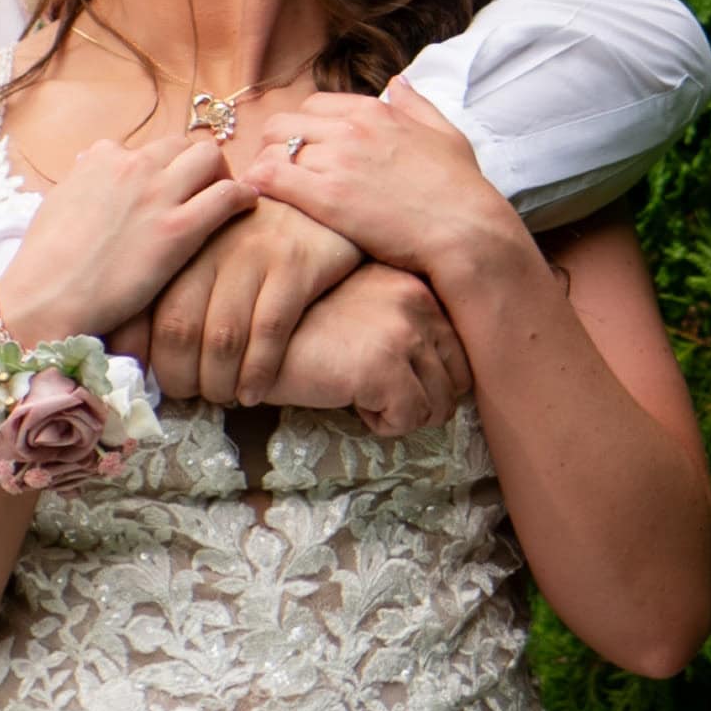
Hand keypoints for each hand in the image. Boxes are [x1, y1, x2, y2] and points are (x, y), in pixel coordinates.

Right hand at [0, 121, 253, 346]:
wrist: (45, 297)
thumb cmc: (43, 262)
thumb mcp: (59, 203)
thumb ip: (84, 182)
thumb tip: (92, 173)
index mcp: (100, 158)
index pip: (145, 147)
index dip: (159, 168)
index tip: (163, 188)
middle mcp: (132, 165)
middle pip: (184, 144)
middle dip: (196, 164)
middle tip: (203, 192)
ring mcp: (157, 194)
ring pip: (210, 156)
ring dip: (221, 173)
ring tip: (224, 198)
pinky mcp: (178, 228)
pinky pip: (228, 194)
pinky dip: (243, 197)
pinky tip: (244, 209)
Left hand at [138, 199, 363, 405]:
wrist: (324, 204)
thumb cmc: (257, 238)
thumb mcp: (208, 247)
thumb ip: (174, 285)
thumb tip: (133, 349)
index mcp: (181, 242)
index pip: (141, 306)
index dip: (137, 353)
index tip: (144, 381)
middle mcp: (211, 244)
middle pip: (177, 326)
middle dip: (177, 376)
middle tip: (187, 395)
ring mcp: (255, 252)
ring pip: (222, 336)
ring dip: (218, 382)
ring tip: (222, 397)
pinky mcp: (296, 263)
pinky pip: (269, 331)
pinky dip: (256, 372)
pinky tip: (252, 392)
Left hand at [234, 86, 512, 277]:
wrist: (467, 230)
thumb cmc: (461, 189)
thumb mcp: (446, 134)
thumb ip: (417, 105)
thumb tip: (398, 82)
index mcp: (376, 111)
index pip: (314, 105)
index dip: (304, 128)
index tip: (304, 151)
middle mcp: (352, 129)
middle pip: (284, 124)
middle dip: (276, 145)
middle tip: (281, 172)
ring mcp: (338, 161)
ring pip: (272, 149)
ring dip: (266, 168)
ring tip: (271, 192)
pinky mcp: (327, 198)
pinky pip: (271, 177)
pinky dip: (259, 184)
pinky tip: (259, 199)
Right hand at [275, 260, 471, 432]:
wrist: (250, 335)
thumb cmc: (301, 328)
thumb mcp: (363, 309)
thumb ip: (403, 324)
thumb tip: (447, 378)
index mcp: (415, 285)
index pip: (460, 350)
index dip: (431, 378)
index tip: (392, 379)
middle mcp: (417, 302)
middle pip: (459, 379)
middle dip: (425, 400)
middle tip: (379, 396)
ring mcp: (402, 333)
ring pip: (439, 404)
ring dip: (403, 413)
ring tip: (362, 396)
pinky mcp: (382, 366)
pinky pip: (409, 419)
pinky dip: (382, 424)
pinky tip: (351, 402)